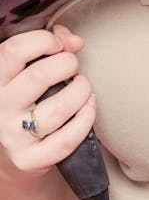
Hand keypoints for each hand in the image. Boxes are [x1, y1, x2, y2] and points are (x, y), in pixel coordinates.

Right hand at [0, 25, 94, 179]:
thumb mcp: (26, 69)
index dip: (44, 40)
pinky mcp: (29, 159)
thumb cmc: (27, 98)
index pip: (14, 51)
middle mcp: (0, 108)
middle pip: (39, 76)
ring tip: (83, 87)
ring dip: (81, 91)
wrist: (13, 151)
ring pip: (57, 108)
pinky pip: (66, 140)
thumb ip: (50, 45)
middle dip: (67, 64)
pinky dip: (85, 119)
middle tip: (72, 66)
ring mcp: (13, 136)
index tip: (59, 45)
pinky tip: (88, 107)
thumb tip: (74, 41)